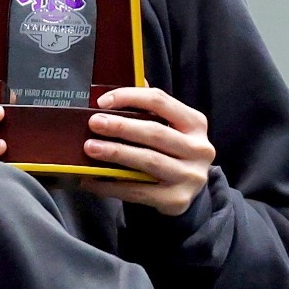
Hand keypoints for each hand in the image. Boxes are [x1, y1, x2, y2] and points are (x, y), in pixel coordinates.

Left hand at [78, 87, 214, 214]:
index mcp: (195, 123)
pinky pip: (138, 191)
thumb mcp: (167, 127)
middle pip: (155, 132)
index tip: (102, 102)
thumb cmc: (169, 152)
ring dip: (116, 153)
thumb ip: (146, 108)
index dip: (130, 97)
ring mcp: (190, 176)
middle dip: (121, 127)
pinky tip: (91, 180)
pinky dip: (111, 185)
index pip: (160, 101)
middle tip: (94, 123)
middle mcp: (199, 149)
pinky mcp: (177, 200)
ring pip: (149, 161)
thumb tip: (108, 89)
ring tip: (89, 148)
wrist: (185, 191)